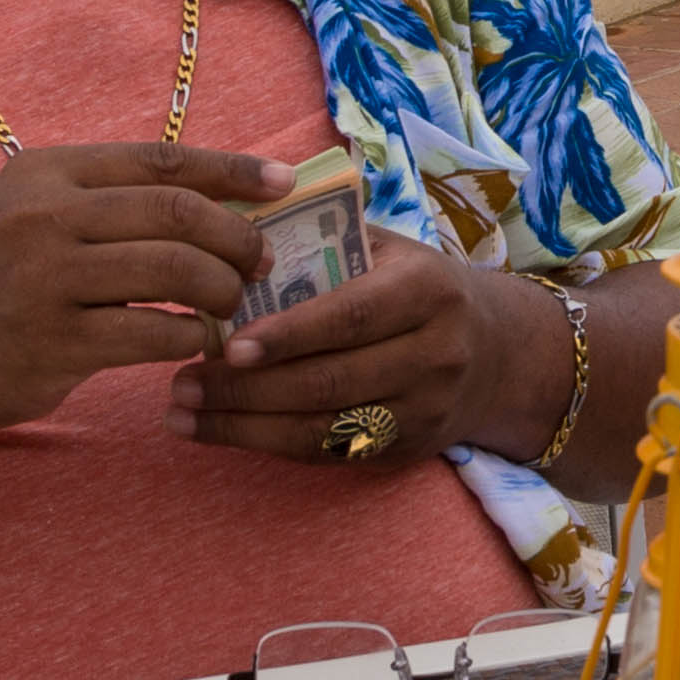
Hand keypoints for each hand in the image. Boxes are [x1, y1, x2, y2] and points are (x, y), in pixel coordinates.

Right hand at [0, 141, 284, 443]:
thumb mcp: (29, 215)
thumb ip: (105, 200)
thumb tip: (217, 197)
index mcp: (44, 170)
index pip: (162, 158)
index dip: (233, 169)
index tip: (283, 182)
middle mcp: (44, 215)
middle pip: (179, 212)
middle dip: (237, 237)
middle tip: (260, 261)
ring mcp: (47, 279)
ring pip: (177, 271)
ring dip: (222, 290)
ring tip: (230, 304)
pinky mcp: (55, 343)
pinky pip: (157, 333)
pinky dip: (193, 337)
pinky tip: (197, 341)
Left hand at [175, 231, 547, 467]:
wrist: (500, 354)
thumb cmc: (419, 288)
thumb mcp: (391, 250)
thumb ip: (325, 239)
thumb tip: (231, 227)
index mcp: (428, 290)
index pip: (350, 316)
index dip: (287, 334)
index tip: (225, 343)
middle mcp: (435, 353)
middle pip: (329, 380)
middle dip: (245, 388)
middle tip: (180, 384)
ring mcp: (424, 409)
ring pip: (323, 428)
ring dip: (243, 426)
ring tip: (182, 414)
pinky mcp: (408, 449)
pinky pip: (329, 452)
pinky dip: (268, 445)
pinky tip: (221, 432)